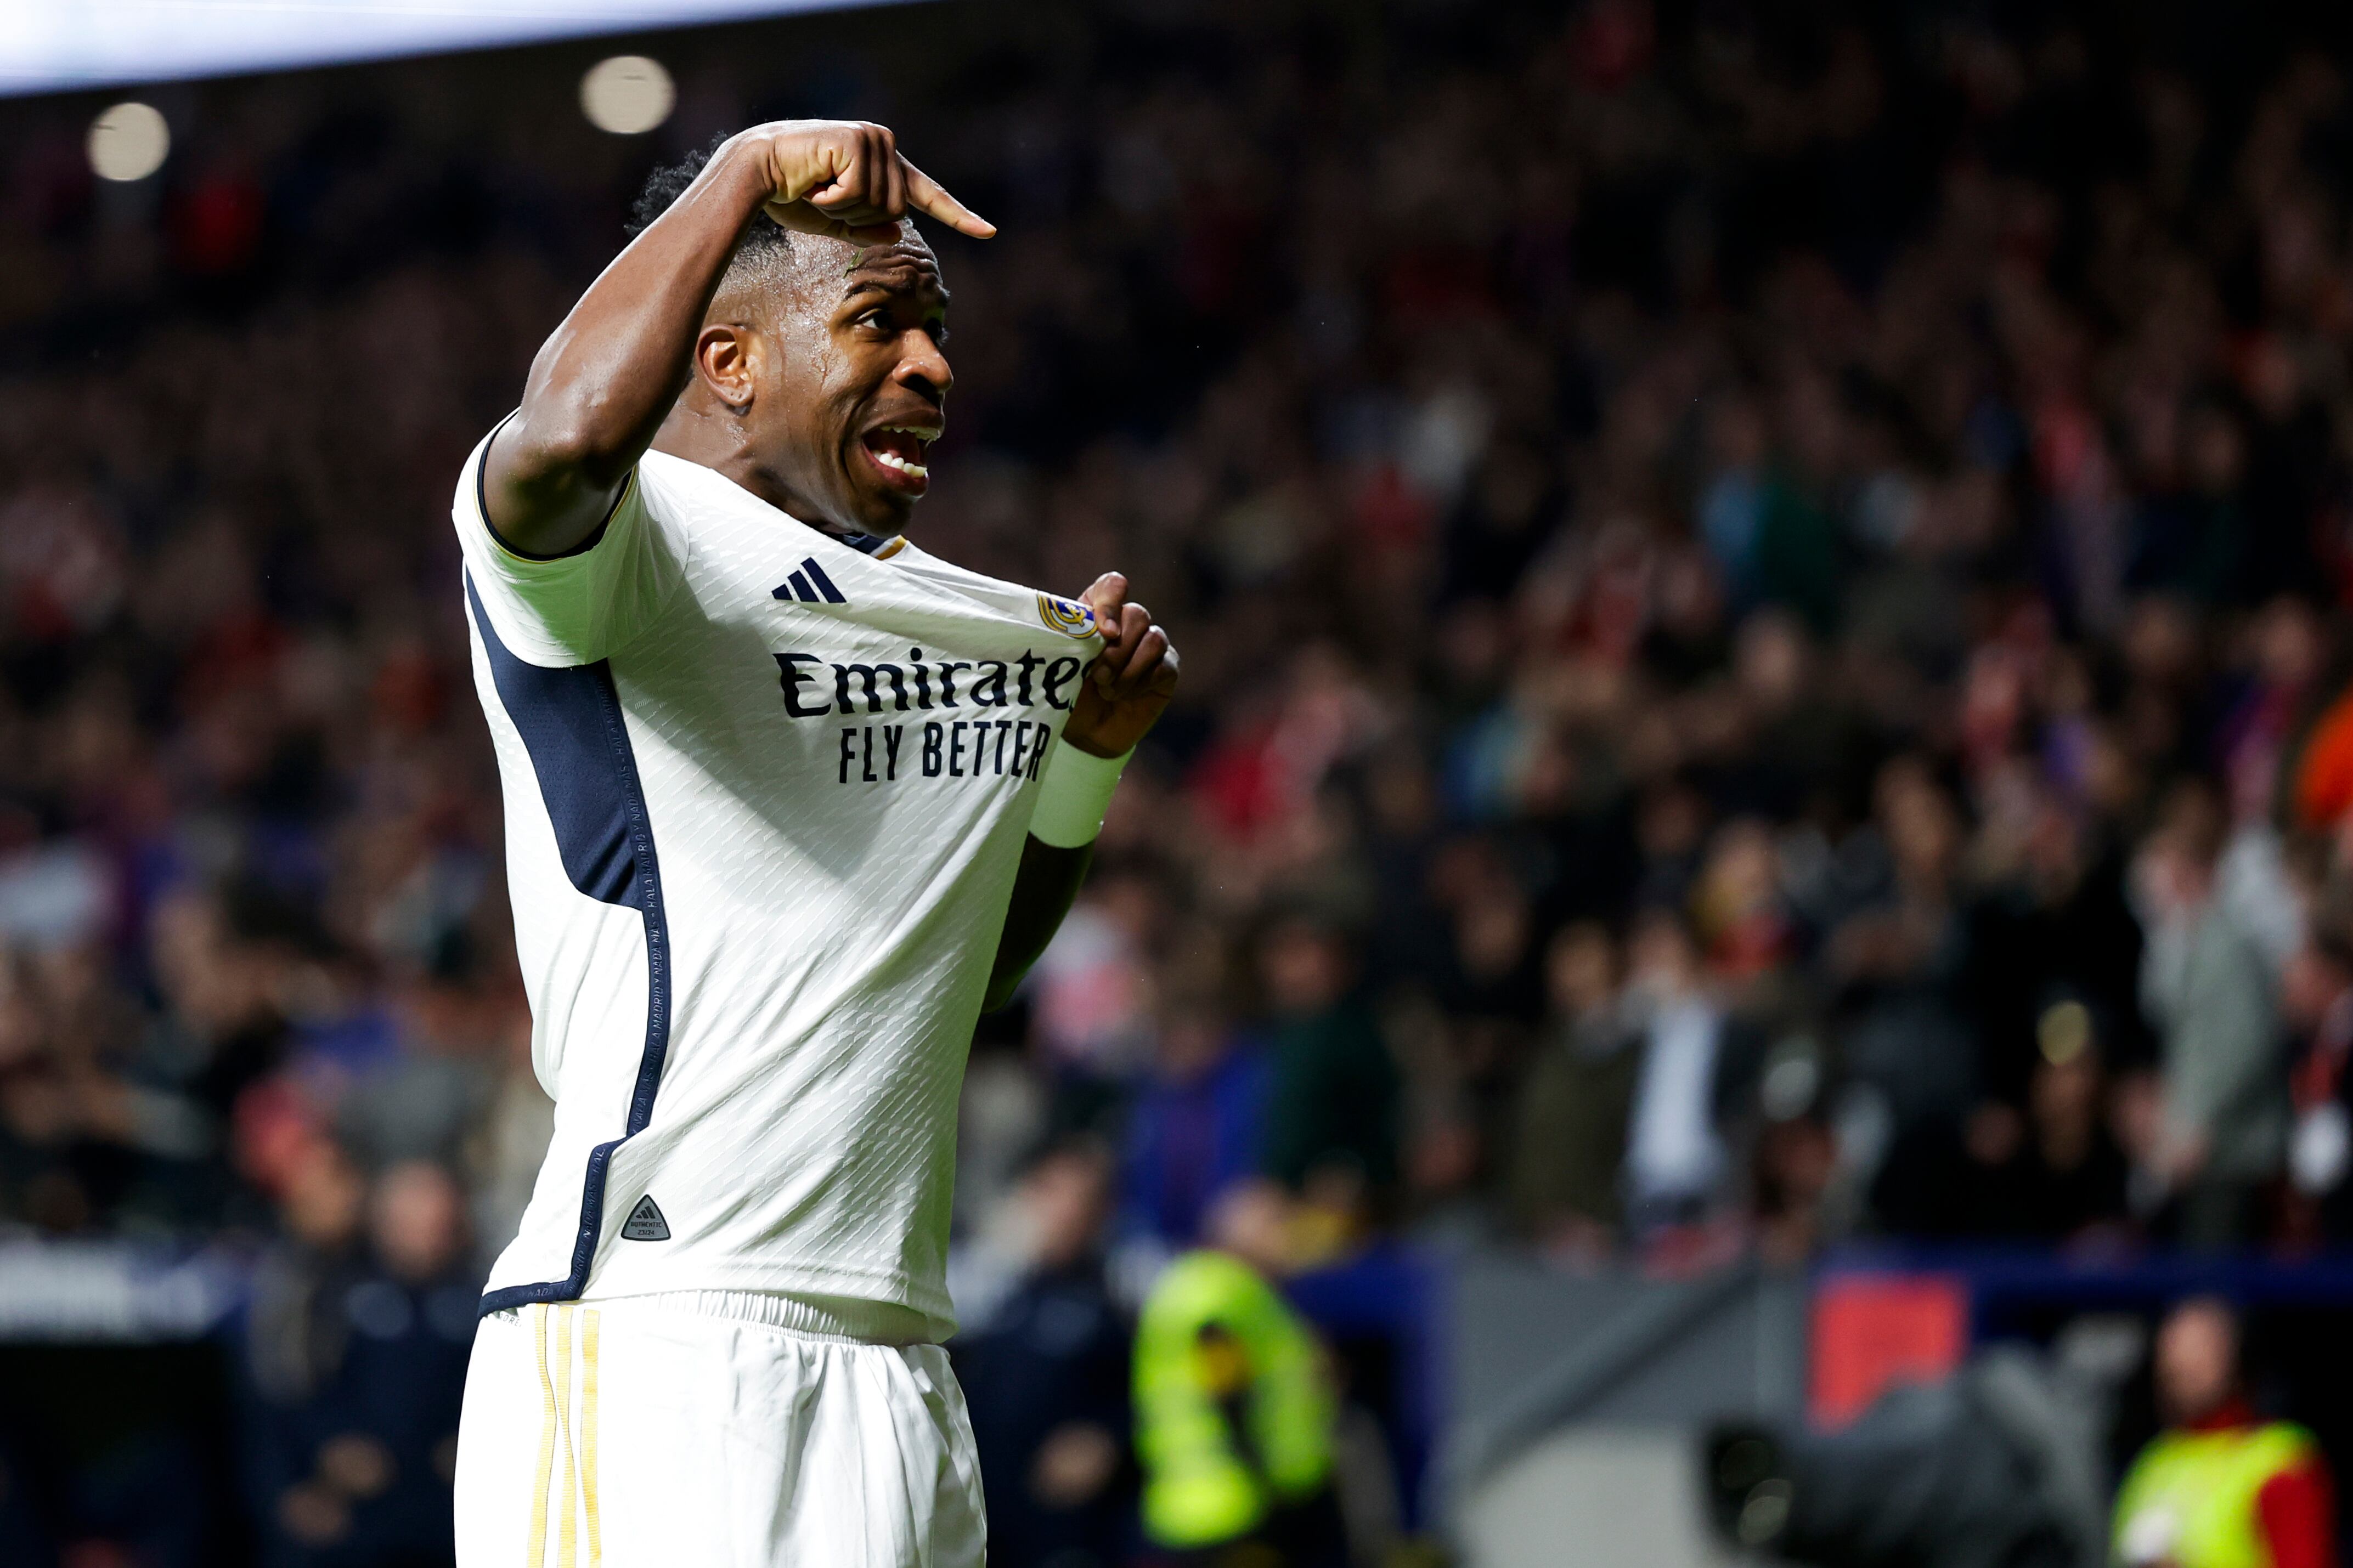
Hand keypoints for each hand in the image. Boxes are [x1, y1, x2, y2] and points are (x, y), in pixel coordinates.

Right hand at [741, 120, 994, 243]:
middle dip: (857, 217)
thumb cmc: (790, 195)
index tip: (988, 232)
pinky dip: (833, 197)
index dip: (958, 215)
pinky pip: (860, 192)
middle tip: (823, 198)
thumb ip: (868, 228)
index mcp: (884, 166)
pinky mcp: (859, 140)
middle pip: (897, 210)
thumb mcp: (836, 221)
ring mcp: (874, 140)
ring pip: (881, 204)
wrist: (755, 173)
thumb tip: (897, 230)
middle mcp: (884, 146)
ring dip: (843, 207)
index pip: (928, 194)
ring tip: (816, 187)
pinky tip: (813, 181)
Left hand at [1062, 572, 1178, 757]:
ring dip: (1128, 669)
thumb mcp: (1064, 665)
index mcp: (1098, 613)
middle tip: (1098, 675)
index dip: (1110, 602)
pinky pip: (1164, 666)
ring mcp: (1150, 646)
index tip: (1104, 633)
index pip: (1113, 586)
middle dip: (1117, 649)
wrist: (1085, 733)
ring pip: (1154, 638)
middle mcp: (1128, 625)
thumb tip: (1105, 632)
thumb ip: (1078, 640)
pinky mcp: (1167, 670)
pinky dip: (1141, 683)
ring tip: (1109, 690)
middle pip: (1137, 614)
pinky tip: (1126, 696)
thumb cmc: (1068, 694)